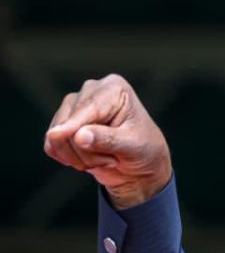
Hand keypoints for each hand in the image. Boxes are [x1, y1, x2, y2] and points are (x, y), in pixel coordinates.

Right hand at [43, 73, 171, 208]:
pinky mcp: (62, 124)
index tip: (57, 135)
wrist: (142, 164)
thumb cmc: (145, 150)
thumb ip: (108, 139)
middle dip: (87, 151)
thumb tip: (79, 135)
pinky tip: (90, 159)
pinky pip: (51, 146)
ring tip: (105, 159)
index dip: (72, 124)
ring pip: (56, 137)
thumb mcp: (133, 146)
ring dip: (79, 158)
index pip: (88, 107)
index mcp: (114, 88)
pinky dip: (68, 159)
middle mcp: (91, 91)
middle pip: (68, 123)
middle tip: (112, 160)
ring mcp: (74, 106)